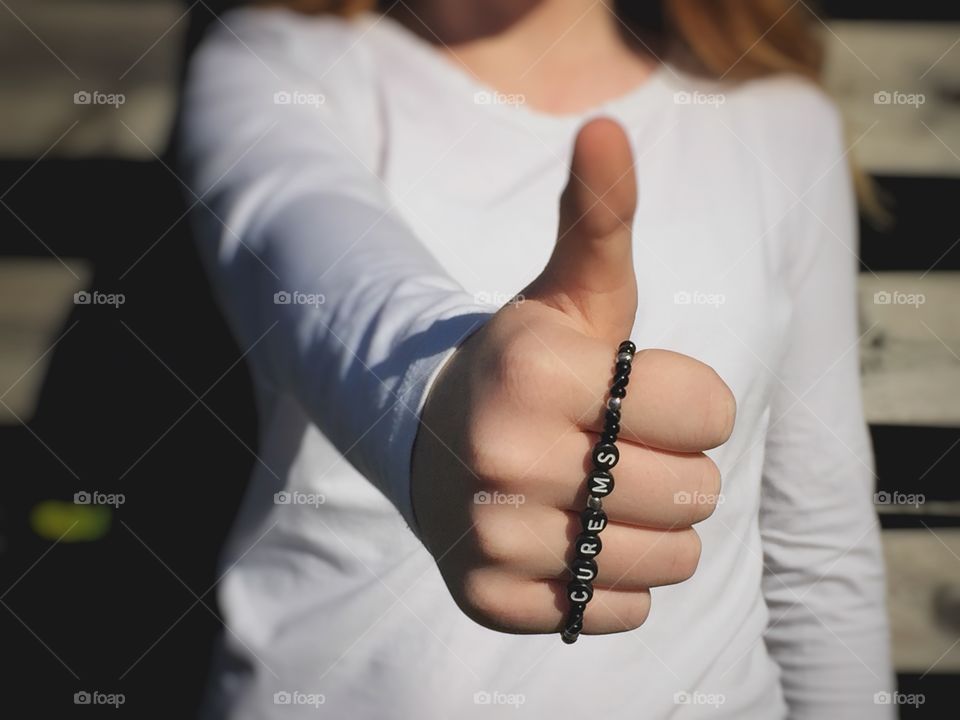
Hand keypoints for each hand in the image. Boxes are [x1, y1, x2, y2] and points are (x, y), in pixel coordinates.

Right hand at [411, 118, 735, 634]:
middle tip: (624, 453)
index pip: (709, 412)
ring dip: (654, 531)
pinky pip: (616, 610)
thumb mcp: (570, 293)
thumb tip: (605, 127)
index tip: (643, 400)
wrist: (432, 439)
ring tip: (603, 498)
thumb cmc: (527, 365)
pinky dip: (615, 582)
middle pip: (694, 493)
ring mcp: (493, 533)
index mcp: (537, 370)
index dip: (694, 406)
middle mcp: (505, 453)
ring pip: (666, 562)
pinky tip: (574, 542)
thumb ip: (598, 217)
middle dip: (678, 471)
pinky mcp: (489, 596)